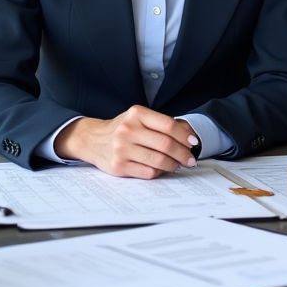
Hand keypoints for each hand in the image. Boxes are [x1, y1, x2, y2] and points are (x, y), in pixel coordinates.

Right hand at [55, 105, 197, 178]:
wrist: (93, 139)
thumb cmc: (122, 129)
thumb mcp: (138, 118)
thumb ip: (161, 125)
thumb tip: (189, 138)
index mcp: (136, 114)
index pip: (168, 125)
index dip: (184, 136)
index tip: (193, 143)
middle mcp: (128, 130)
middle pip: (165, 144)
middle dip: (183, 153)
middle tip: (189, 159)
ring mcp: (122, 149)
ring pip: (158, 160)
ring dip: (173, 165)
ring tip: (176, 164)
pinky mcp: (119, 166)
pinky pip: (148, 172)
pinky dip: (159, 172)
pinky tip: (161, 168)